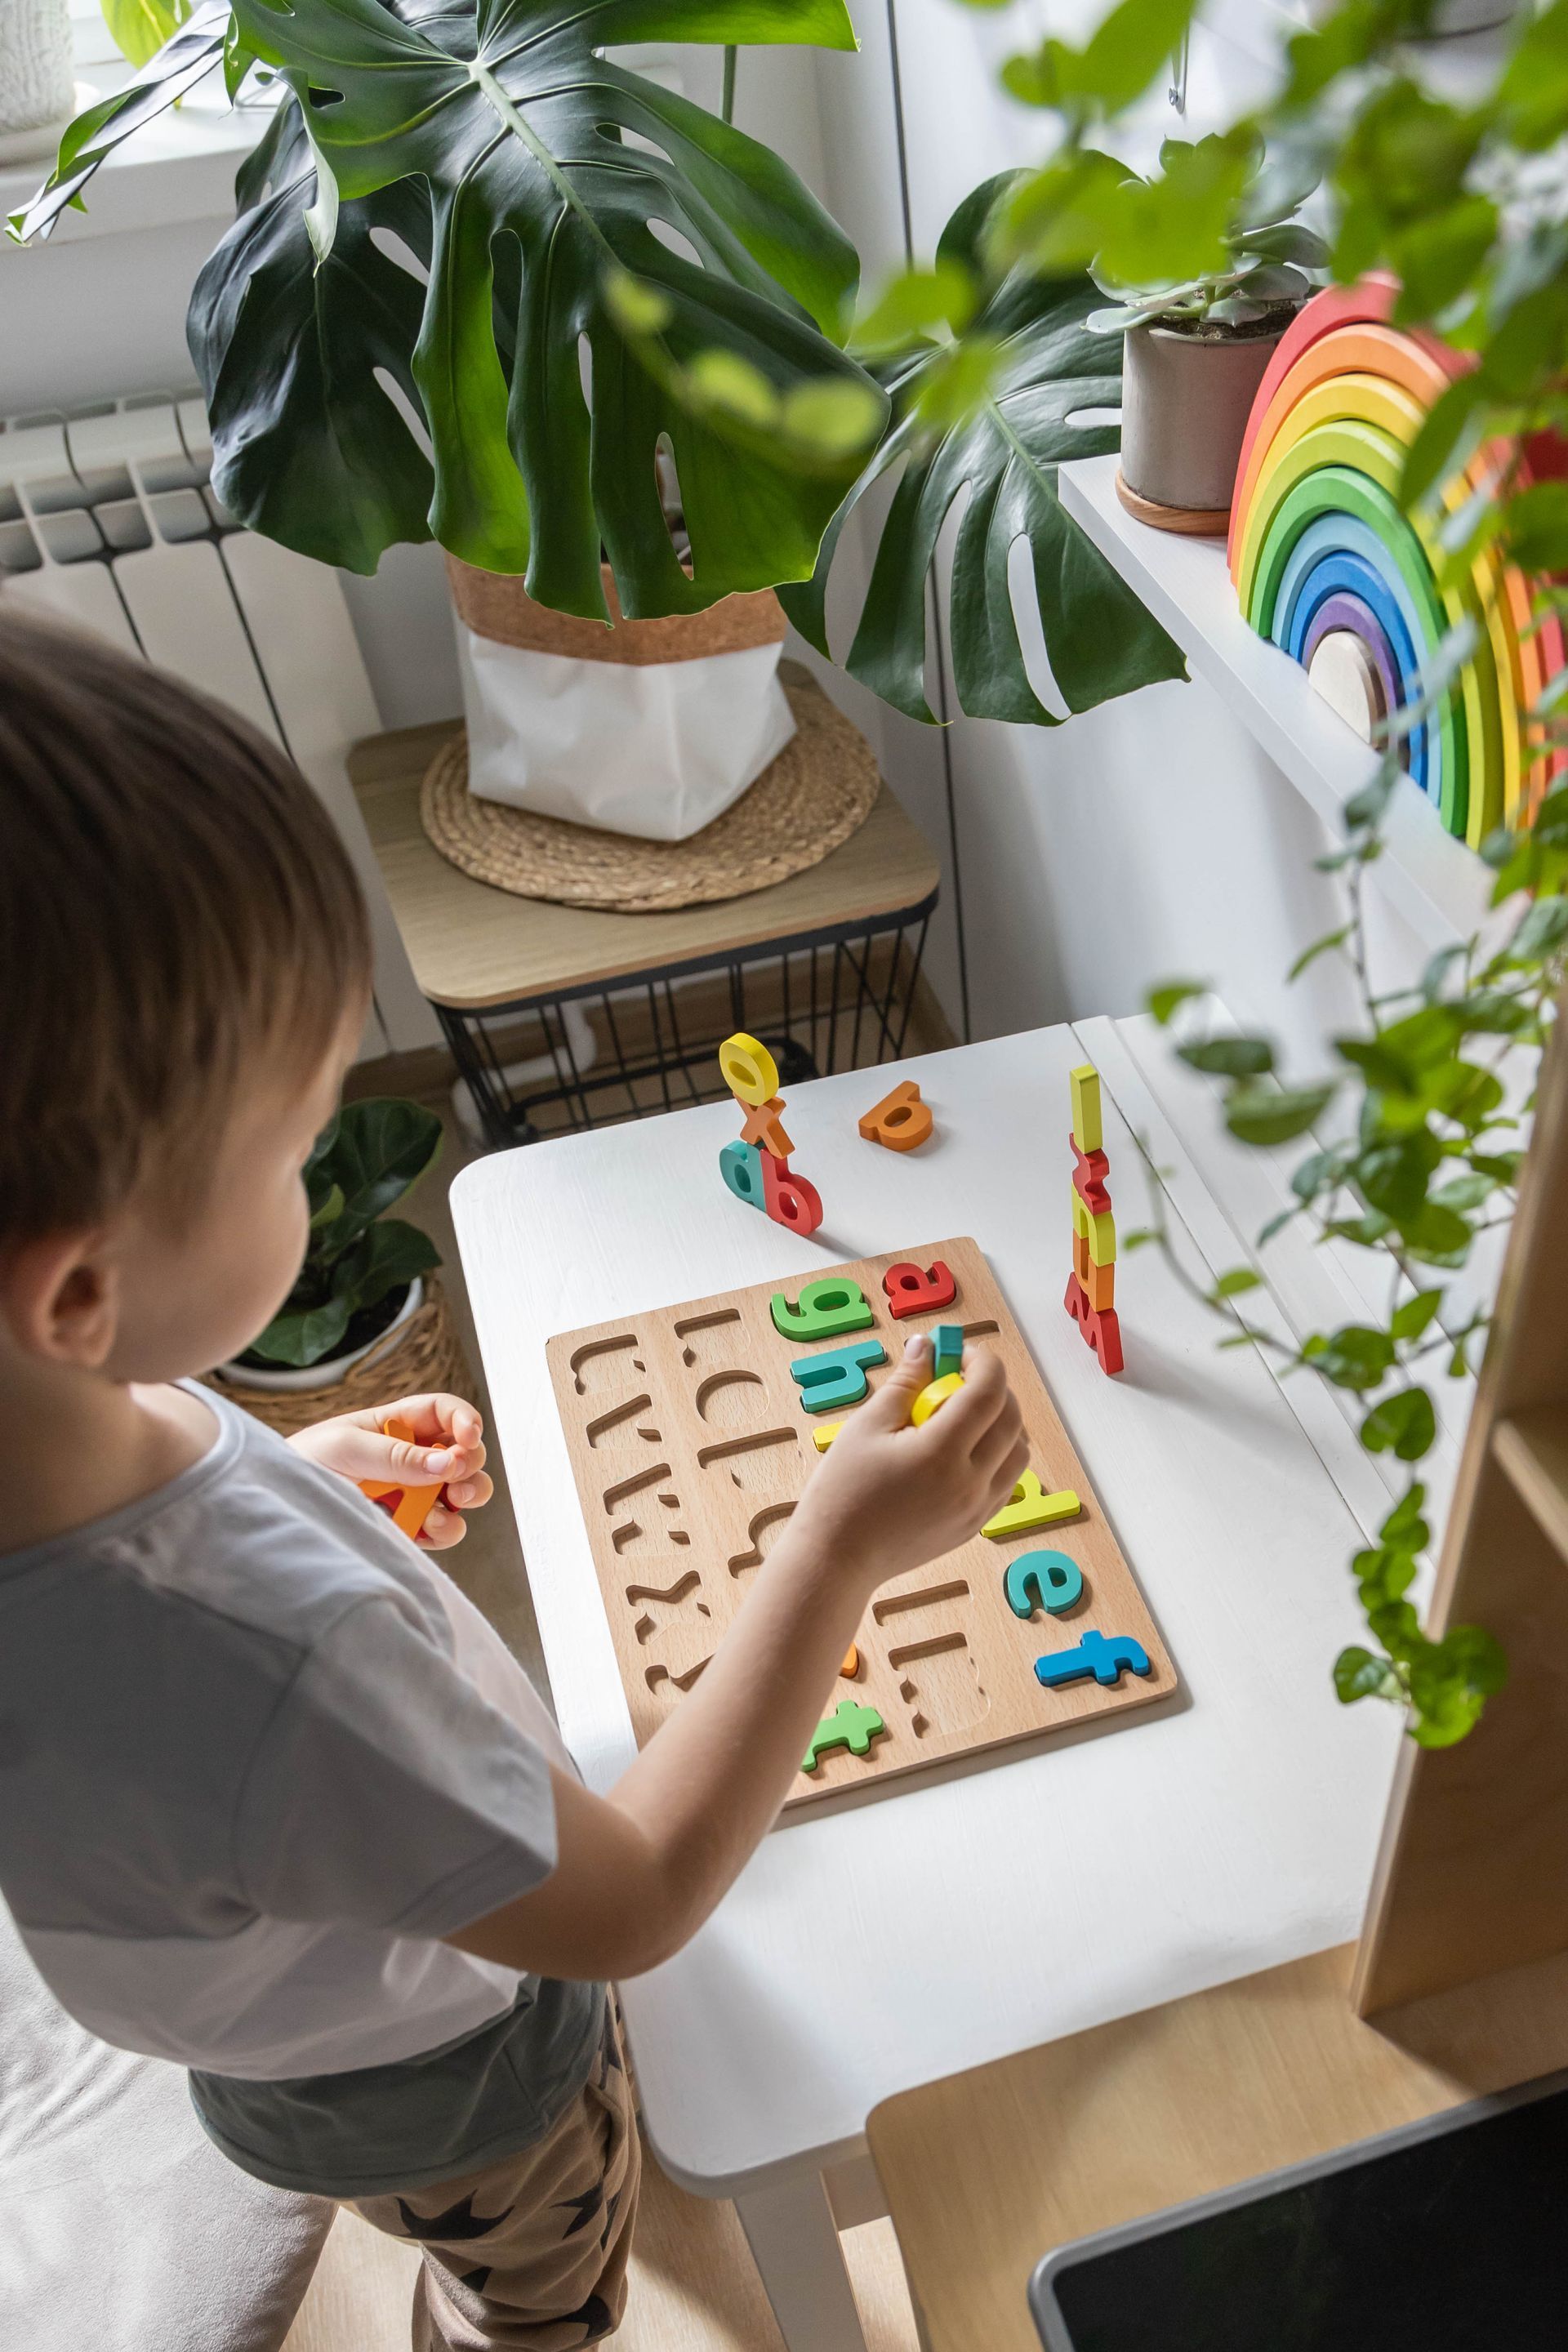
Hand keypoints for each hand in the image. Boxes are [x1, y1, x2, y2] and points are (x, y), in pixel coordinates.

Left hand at [289, 1393, 493, 1548]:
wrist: (277, 1502)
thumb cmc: (305, 1460)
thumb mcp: (347, 1446)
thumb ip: (397, 1456)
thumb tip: (448, 1463)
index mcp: (399, 1425)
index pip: (446, 1413)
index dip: (465, 1420)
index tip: (468, 1438)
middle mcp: (414, 1458)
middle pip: (465, 1454)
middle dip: (470, 1464)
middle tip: (456, 1478)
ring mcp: (414, 1494)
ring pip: (462, 1493)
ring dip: (465, 1497)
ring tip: (446, 1505)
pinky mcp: (408, 1527)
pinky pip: (442, 1529)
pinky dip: (444, 1530)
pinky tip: (428, 1529)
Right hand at [791, 1333, 1027, 1591]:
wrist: (838, 1557)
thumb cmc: (843, 1489)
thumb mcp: (867, 1426)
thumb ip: (905, 1382)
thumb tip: (926, 1346)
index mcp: (941, 1453)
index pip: (988, 1392)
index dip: (981, 1362)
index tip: (959, 1353)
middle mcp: (970, 1482)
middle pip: (1011, 1419)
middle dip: (994, 1387)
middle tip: (961, 1377)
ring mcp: (977, 1508)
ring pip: (1019, 1452)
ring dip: (1003, 1423)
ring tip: (965, 1415)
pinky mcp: (975, 1525)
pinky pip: (1007, 1481)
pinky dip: (999, 1455)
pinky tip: (965, 1449)